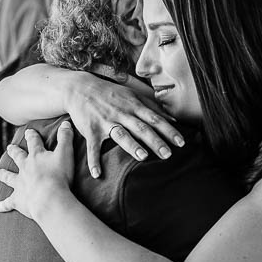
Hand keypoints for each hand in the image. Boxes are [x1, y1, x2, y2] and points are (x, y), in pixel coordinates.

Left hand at [0, 123, 76, 219]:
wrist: (50, 198)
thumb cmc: (59, 176)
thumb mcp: (66, 154)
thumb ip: (66, 138)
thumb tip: (66, 122)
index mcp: (36, 156)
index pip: (33, 142)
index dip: (32, 136)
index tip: (29, 131)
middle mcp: (25, 168)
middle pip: (18, 157)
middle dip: (14, 152)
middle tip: (10, 148)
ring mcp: (20, 184)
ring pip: (9, 178)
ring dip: (4, 175)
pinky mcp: (18, 200)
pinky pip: (8, 203)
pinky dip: (3, 205)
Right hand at [62, 73, 182, 177]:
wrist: (79, 88)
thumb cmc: (111, 94)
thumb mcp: (133, 96)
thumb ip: (153, 108)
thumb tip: (174, 120)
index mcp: (134, 106)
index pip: (155, 119)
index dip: (169, 131)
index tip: (181, 143)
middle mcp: (121, 114)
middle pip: (141, 128)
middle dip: (155, 141)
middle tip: (168, 154)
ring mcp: (105, 122)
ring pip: (121, 134)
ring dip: (131, 146)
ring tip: (143, 157)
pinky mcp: (90, 130)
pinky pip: (92, 147)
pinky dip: (93, 160)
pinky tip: (97, 174)